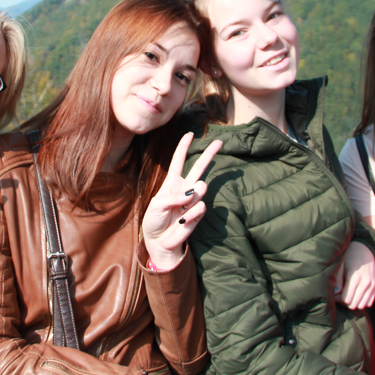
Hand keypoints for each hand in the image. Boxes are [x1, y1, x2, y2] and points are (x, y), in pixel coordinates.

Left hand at [141, 133, 221, 270]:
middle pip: (199, 167)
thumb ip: (173, 197)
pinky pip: (199, 207)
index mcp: (171, 183)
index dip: (183, 147)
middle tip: (219, 142)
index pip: (178, 161)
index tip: (190, 134)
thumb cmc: (154, 220)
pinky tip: (183, 220)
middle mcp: (184, 188)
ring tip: (180, 211)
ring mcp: (193, 200)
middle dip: (209, 154)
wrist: (159, 241)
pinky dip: (191, 214)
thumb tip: (192, 193)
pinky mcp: (198, 213)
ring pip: (201, 188)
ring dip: (191, 198)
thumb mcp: (156, 205)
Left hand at [336, 241, 374, 309]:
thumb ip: (337, 280)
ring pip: (361, 306)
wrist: (364, 249)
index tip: (335, 293)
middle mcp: (365, 283)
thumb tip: (336, 293)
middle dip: (345, 302)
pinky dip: (362, 302)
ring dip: (354, 303)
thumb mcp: (340, 266)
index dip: (338, 299)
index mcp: (355, 277)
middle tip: (340, 294)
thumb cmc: (349, 257)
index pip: (346, 299)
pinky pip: (369, 303)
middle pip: (353, 305)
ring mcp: (372, 286)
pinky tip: (356, 294)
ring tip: (348, 294)